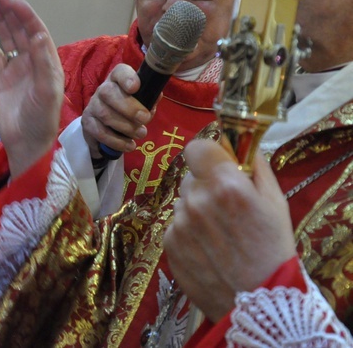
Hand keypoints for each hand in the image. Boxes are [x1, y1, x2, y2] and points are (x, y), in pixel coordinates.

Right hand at [0, 0, 63, 176]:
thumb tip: (38, 35)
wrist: (27, 143)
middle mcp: (34, 63)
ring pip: (8, 39)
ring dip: (0, 21)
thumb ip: (42, 62)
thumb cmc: (42, 119)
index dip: (26, 16)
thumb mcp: (47, 91)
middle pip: (22, 31)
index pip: (37, 32)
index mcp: (48, 62)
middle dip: (12, 12)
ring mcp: (17, 70)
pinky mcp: (2, 80)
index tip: (14, 2)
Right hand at [81, 63, 152, 157]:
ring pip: (105, 114)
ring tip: (141, 134)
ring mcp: (92, 106)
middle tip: (144, 119)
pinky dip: (117, 141)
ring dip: (126, 126)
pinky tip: (129, 145)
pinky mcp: (87, 122)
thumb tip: (156, 97)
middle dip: (129, 107)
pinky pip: (100, 132)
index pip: (119, 72)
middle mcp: (102, 89)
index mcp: (117, 80)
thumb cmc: (128, 110)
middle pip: (108, 92)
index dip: (126, 78)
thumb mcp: (141, 103)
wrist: (105, 127)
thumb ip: (148, 99)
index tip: (136, 87)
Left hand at [163, 139, 295, 321]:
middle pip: (191, 176)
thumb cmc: (272, 249)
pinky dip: (188, 231)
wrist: (258, 302)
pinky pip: (176, 224)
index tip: (217, 165)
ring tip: (220, 233)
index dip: (207, 154)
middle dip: (206, 185)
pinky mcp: (168, 243)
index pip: (196, 147)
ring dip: (196, 209)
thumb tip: (240, 143)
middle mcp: (197, 200)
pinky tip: (208, 247)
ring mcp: (180, 223)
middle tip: (227, 207)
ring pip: (183, 201)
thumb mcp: (276, 202)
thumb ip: (255, 166)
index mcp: (226, 185)